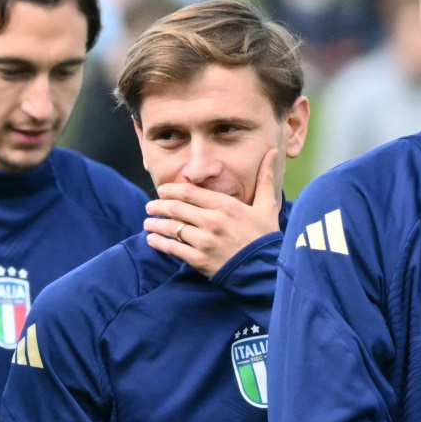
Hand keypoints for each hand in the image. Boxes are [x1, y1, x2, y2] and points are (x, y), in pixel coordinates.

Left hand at [144, 150, 281, 277]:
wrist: (266, 269)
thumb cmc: (265, 237)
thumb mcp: (268, 205)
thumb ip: (265, 179)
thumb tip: (272, 152)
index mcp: (226, 206)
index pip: (189, 193)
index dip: (171, 190)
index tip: (162, 190)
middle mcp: (212, 221)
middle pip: (176, 208)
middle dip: (158, 206)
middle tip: (150, 206)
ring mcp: (204, 241)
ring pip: (171, 228)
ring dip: (155, 224)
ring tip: (147, 223)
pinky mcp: (199, 260)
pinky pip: (173, 249)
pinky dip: (159, 243)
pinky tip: (152, 240)